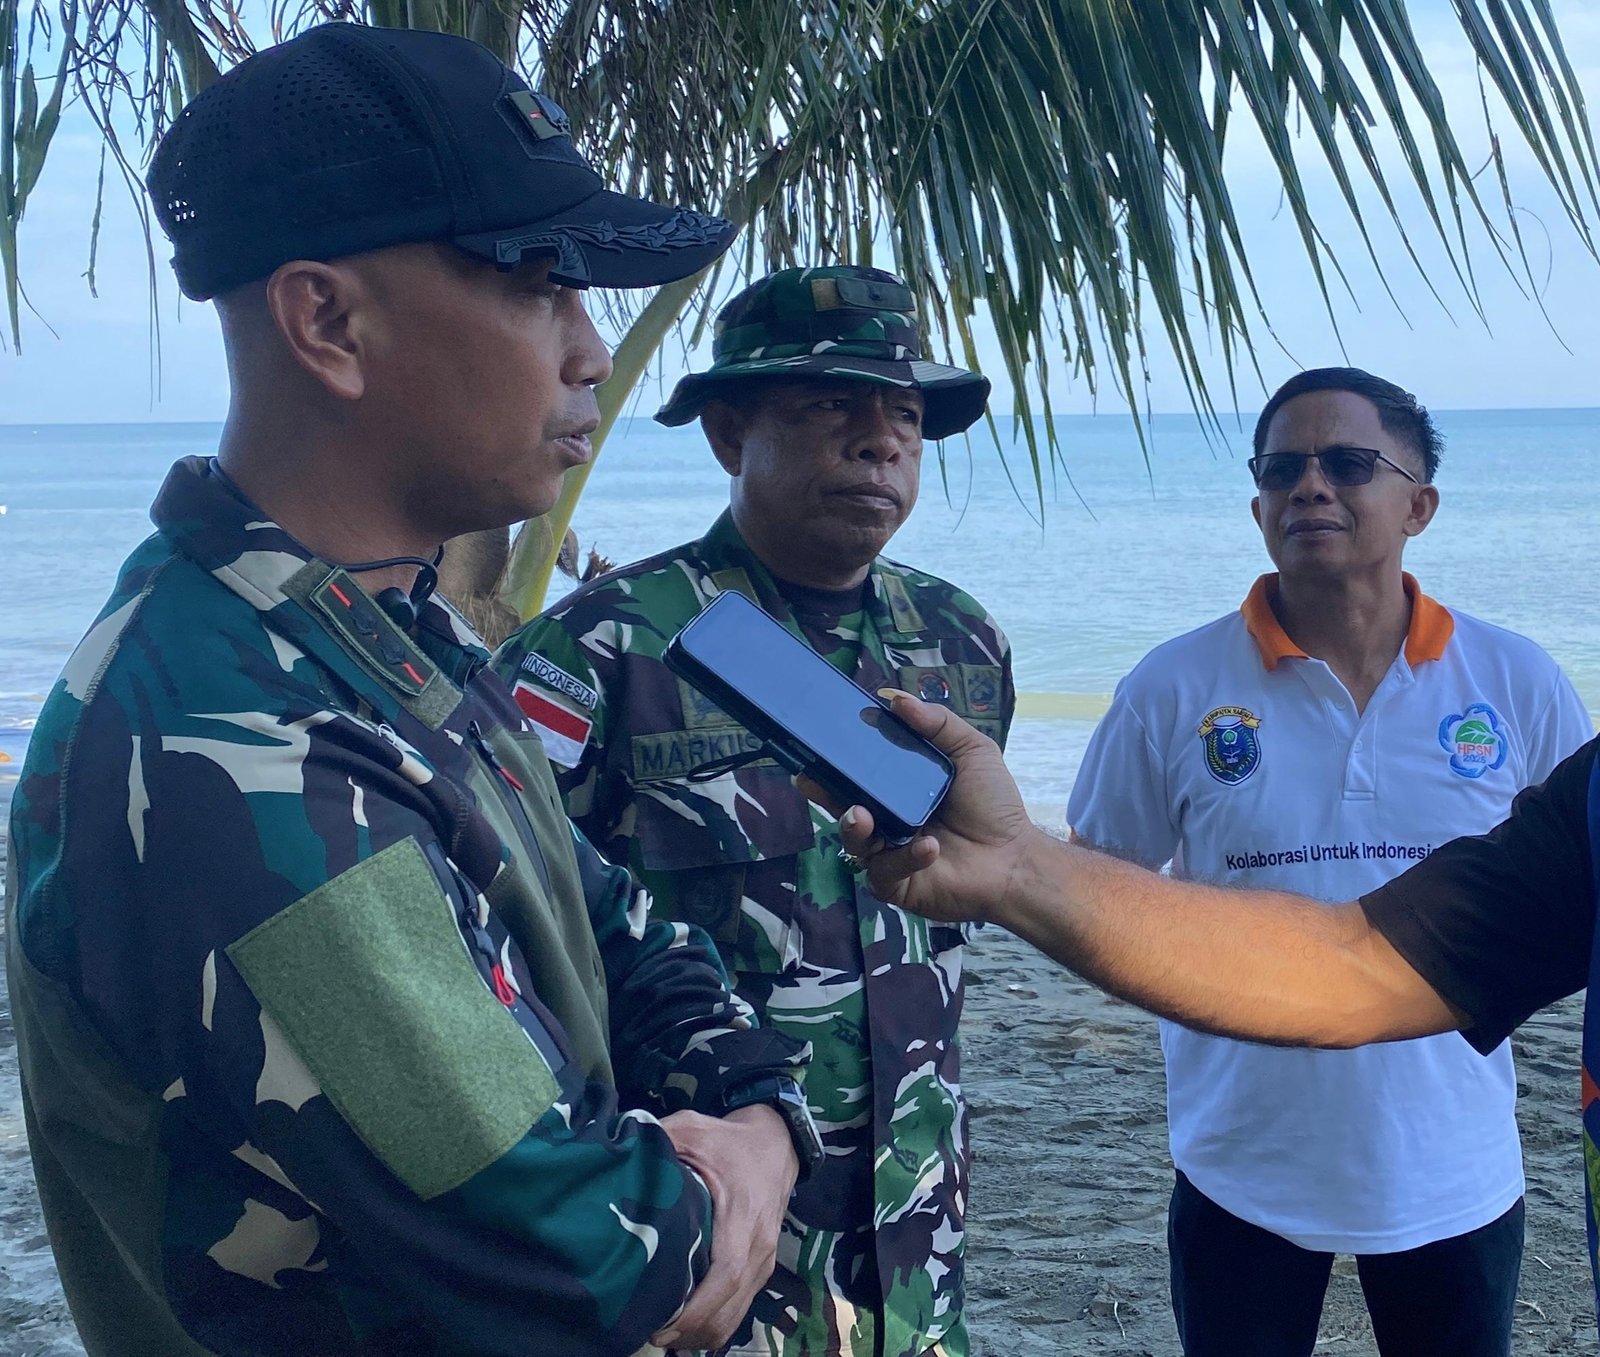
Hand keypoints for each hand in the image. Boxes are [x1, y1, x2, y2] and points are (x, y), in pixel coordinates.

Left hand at [650, 1105, 796, 1351]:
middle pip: (729, 1309)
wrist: (777, 1142)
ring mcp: (764, 1261)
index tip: (661, 1325)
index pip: (726, 1276)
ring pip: (736, 1316)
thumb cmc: (729, 1140)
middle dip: (692, 1331)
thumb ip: (657, 1140)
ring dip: (702, 1333)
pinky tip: (687, 1322)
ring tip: (665, 1332)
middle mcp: (758, 1248)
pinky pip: (740, 1307)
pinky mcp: (762, 1266)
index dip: (696, 1309)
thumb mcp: (692, 1128)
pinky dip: (715, 1323)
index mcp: (742, 1218)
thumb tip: (615, 1153)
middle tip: (651, 1333)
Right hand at [801, 690, 1037, 924]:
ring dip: (854, 827)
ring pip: (854, 842)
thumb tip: (894, 697)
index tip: (818, 744)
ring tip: (863, 816)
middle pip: (844, 804)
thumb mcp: (972, 751)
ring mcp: (888, 854)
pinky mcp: (897, 885)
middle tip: (811, 780)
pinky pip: (883, 872)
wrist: (1015, 858)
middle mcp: (887, 820)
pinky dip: (903, 858)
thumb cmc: (993, 805)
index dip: (836, 762)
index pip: (860, 773)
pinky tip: (927, 846)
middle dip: (824, 793)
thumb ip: (937, 722)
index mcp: (899, 789)